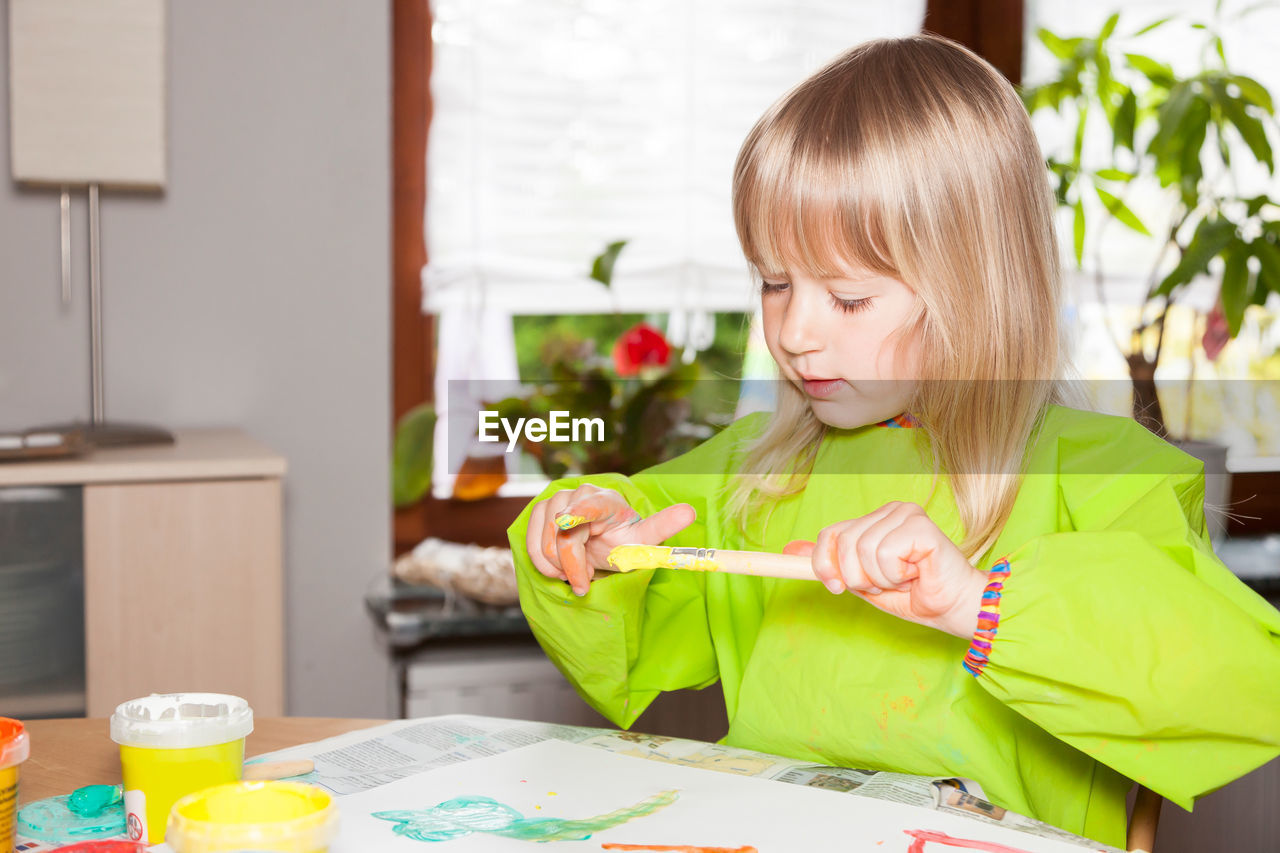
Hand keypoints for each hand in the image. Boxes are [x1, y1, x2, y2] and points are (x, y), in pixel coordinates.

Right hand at [526, 484, 695, 596]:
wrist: (602, 540)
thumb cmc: (623, 540)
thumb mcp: (644, 540)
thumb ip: (663, 526)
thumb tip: (690, 512)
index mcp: (605, 500)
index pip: (590, 505)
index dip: (578, 513)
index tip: (567, 524)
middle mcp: (578, 494)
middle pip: (564, 536)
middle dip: (573, 566)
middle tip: (587, 579)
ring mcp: (555, 500)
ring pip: (545, 543)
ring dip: (558, 566)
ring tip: (577, 570)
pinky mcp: (539, 511)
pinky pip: (530, 544)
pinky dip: (542, 563)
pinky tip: (558, 567)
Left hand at [784, 501, 988, 637]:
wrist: (954, 609)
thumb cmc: (913, 595)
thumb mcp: (861, 582)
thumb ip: (831, 564)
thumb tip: (790, 550)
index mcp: (874, 520)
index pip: (830, 533)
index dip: (824, 563)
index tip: (837, 587)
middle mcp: (889, 511)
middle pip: (843, 542)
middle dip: (858, 577)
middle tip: (886, 584)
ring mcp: (905, 514)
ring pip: (862, 550)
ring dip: (880, 579)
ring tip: (905, 579)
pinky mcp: (920, 525)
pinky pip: (883, 554)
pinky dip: (895, 575)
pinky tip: (916, 574)